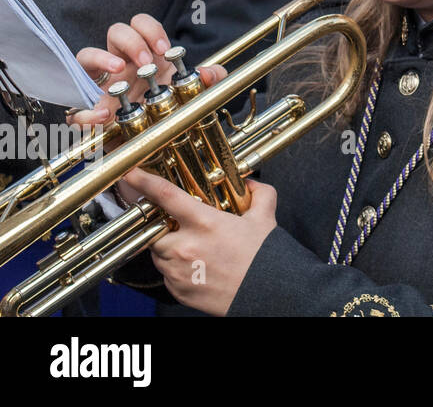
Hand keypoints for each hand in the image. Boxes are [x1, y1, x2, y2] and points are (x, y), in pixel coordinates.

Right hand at [73, 15, 224, 128]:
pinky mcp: (88, 111)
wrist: (150, 144)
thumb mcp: (191, 93)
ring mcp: (101, 84)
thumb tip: (209, 73)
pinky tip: (103, 115)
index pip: (141, 24)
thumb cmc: (166, 109)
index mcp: (145, 55)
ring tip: (119, 69)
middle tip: (145, 62)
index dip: (150, 29)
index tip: (164, 49)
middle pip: (116, 31)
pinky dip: (84, 110)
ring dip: (100, 57)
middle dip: (132, 41)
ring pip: (85, 55)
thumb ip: (209, 81)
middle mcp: (121, 63)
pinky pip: (74, 106)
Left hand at [125, 168, 276, 316]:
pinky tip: (198, 267)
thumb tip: (251, 185)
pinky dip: (177, 268)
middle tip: (178, 225)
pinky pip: (167, 275)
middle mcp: (186, 247)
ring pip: (159, 253)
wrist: (266, 293)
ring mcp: (178, 271)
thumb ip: (260, 194)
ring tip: (194, 248)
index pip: (165, 196)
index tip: (131, 174)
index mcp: (205, 223)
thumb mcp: (265, 218)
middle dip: (161, 226)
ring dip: (169, 247)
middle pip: (154, 229)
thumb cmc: (264, 258)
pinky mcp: (177, 290)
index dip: (143, 182)